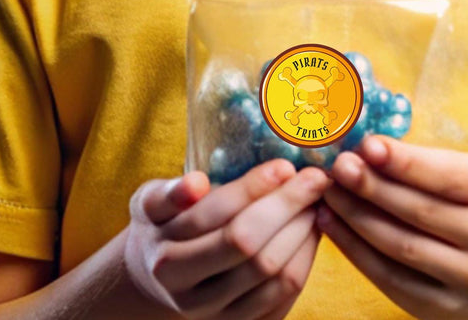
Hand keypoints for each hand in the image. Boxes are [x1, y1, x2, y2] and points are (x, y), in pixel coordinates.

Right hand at [123, 158, 331, 318]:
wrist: (157, 277)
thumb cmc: (162, 224)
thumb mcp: (151, 202)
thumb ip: (170, 194)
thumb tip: (196, 184)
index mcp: (165, 259)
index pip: (217, 216)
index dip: (255, 187)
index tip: (286, 164)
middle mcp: (189, 296)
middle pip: (249, 247)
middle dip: (289, 206)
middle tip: (315, 178)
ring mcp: (217, 317)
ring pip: (273, 275)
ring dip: (303, 233)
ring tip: (315, 201)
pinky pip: (285, 297)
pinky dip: (304, 260)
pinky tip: (310, 231)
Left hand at [315, 134, 467, 319]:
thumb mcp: (465, 175)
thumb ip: (422, 162)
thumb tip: (365, 146)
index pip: (447, 177)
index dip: (405, 162)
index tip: (367, 144)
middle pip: (421, 212)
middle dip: (373, 187)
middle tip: (339, 166)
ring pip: (402, 247)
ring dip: (357, 217)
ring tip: (329, 192)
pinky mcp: (442, 307)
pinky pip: (390, 278)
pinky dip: (355, 250)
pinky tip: (333, 223)